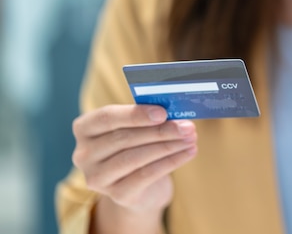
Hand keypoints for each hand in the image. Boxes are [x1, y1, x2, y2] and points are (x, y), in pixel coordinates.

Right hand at [72, 105, 197, 221]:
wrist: (142, 187)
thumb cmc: (139, 146)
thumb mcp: (138, 128)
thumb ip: (147, 117)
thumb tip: (174, 111)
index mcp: (85, 128)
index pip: (107, 117)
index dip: (136, 114)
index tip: (163, 113)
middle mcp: (84, 154)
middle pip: (124, 138)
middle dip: (160, 131)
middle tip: (187, 126)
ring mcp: (97, 177)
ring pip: (135, 157)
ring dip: (168, 146)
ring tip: (191, 138)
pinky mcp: (116, 195)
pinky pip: (146, 175)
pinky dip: (171, 162)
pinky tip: (188, 153)